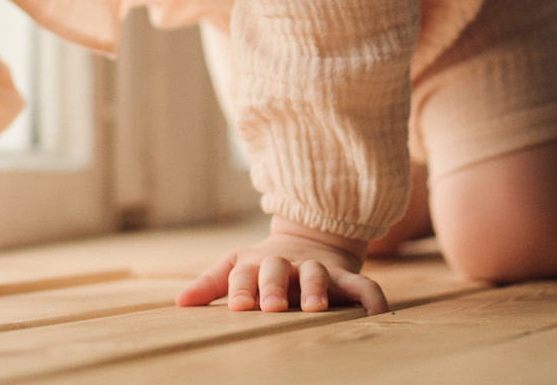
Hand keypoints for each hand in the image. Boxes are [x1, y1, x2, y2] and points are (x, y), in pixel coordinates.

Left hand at [176, 220, 387, 314]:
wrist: (309, 241)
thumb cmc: (263, 266)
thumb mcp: (236, 268)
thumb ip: (211, 285)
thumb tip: (180, 303)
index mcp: (256, 264)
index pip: (243, 274)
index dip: (240, 289)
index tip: (237, 306)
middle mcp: (286, 264)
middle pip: (277, 271)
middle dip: (273, 287)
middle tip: (271, 307)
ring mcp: (316, 269)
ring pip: (317, 275)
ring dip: (316, 290)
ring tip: (315, 308)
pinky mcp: (345, 276)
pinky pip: (362, 285)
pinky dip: (371, 297)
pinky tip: (377, 315)